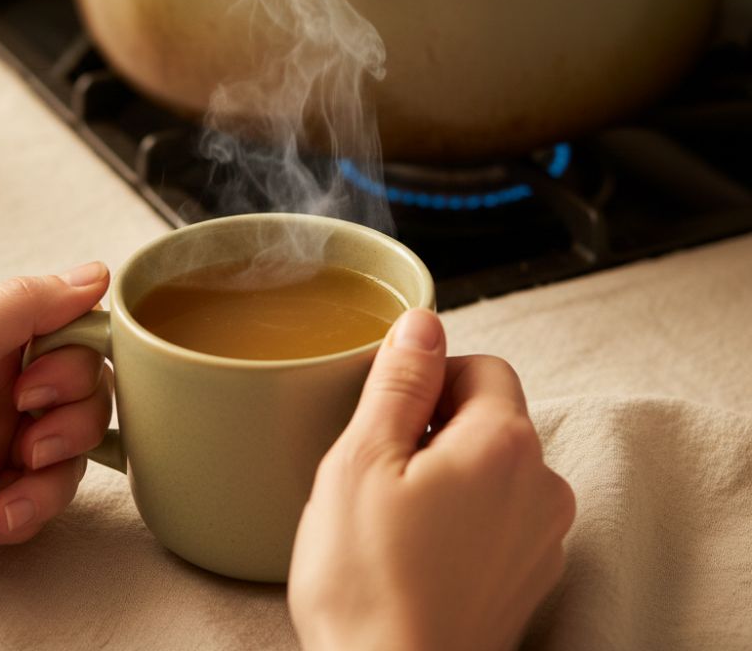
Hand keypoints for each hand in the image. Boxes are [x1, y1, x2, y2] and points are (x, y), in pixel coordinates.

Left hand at [0, 263, 112, 612]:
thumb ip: (23, 305)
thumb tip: (96, 273)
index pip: (70, 325)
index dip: (73, 360)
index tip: (36, 388)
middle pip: (84, 387)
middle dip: (68, 422)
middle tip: (26, 441)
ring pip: (72, 444)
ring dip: (49, 476)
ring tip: (4, 495)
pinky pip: (44, 493)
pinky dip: (23, 511)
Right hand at [288, 308, 574, 650]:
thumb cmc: (367, 582)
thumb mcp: (363, 459)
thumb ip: (400, 381)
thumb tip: (423, 323)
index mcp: (504, 444)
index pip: (482, 366)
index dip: (428, 380)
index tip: (389, 420)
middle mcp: (542, 487)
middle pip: (492, 416)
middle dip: (437, 426)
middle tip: (382, 472)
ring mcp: (541, 539)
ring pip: (494, 467)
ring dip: (449, 472)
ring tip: (396, 517)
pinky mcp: (528, 580)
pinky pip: (500, 516)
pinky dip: (464, 517)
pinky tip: (417, 553)